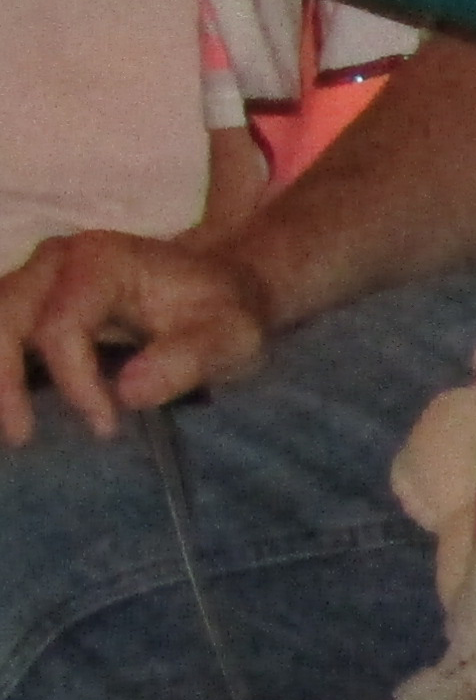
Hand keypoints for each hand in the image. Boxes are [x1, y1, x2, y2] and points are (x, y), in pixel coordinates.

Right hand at [0, 230, 274, 440]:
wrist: (221, 284)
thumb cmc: (225, 310)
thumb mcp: (230, 336)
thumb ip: (187, 360)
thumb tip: (129, 393)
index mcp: (100, 261)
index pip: (61, 325)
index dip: (75, 381)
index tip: (107, 427)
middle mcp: (57, 262)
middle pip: (4, 318)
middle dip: (4, 380)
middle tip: (22, 437)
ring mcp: (38, 278)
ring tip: (13, 430)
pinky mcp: (32, 301)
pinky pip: (2, 331)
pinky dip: (2, 366)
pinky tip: (11, 406)